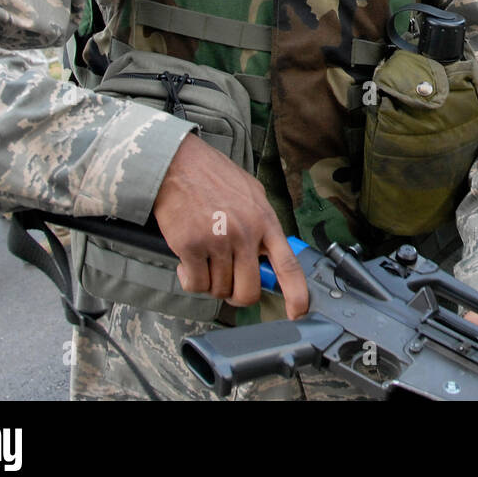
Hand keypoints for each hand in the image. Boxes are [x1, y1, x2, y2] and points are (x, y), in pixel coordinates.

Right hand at [153, 133, 309, 318]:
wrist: (179, 164)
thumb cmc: (214, 177)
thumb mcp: (252, 194)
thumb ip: (262, 225)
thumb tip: (268, 256)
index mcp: (264, 221)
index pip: (288, 265)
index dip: (296, 294)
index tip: (298, 313)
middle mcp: (244, 233)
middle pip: (248, 291)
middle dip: (237, 296)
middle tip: (228, 285)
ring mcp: (217, 241)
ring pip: (218, 289)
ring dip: (210, 284)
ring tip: (204, 260)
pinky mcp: (190, 246)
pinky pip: (195, 284)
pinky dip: (190, 281)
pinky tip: (187, 265)